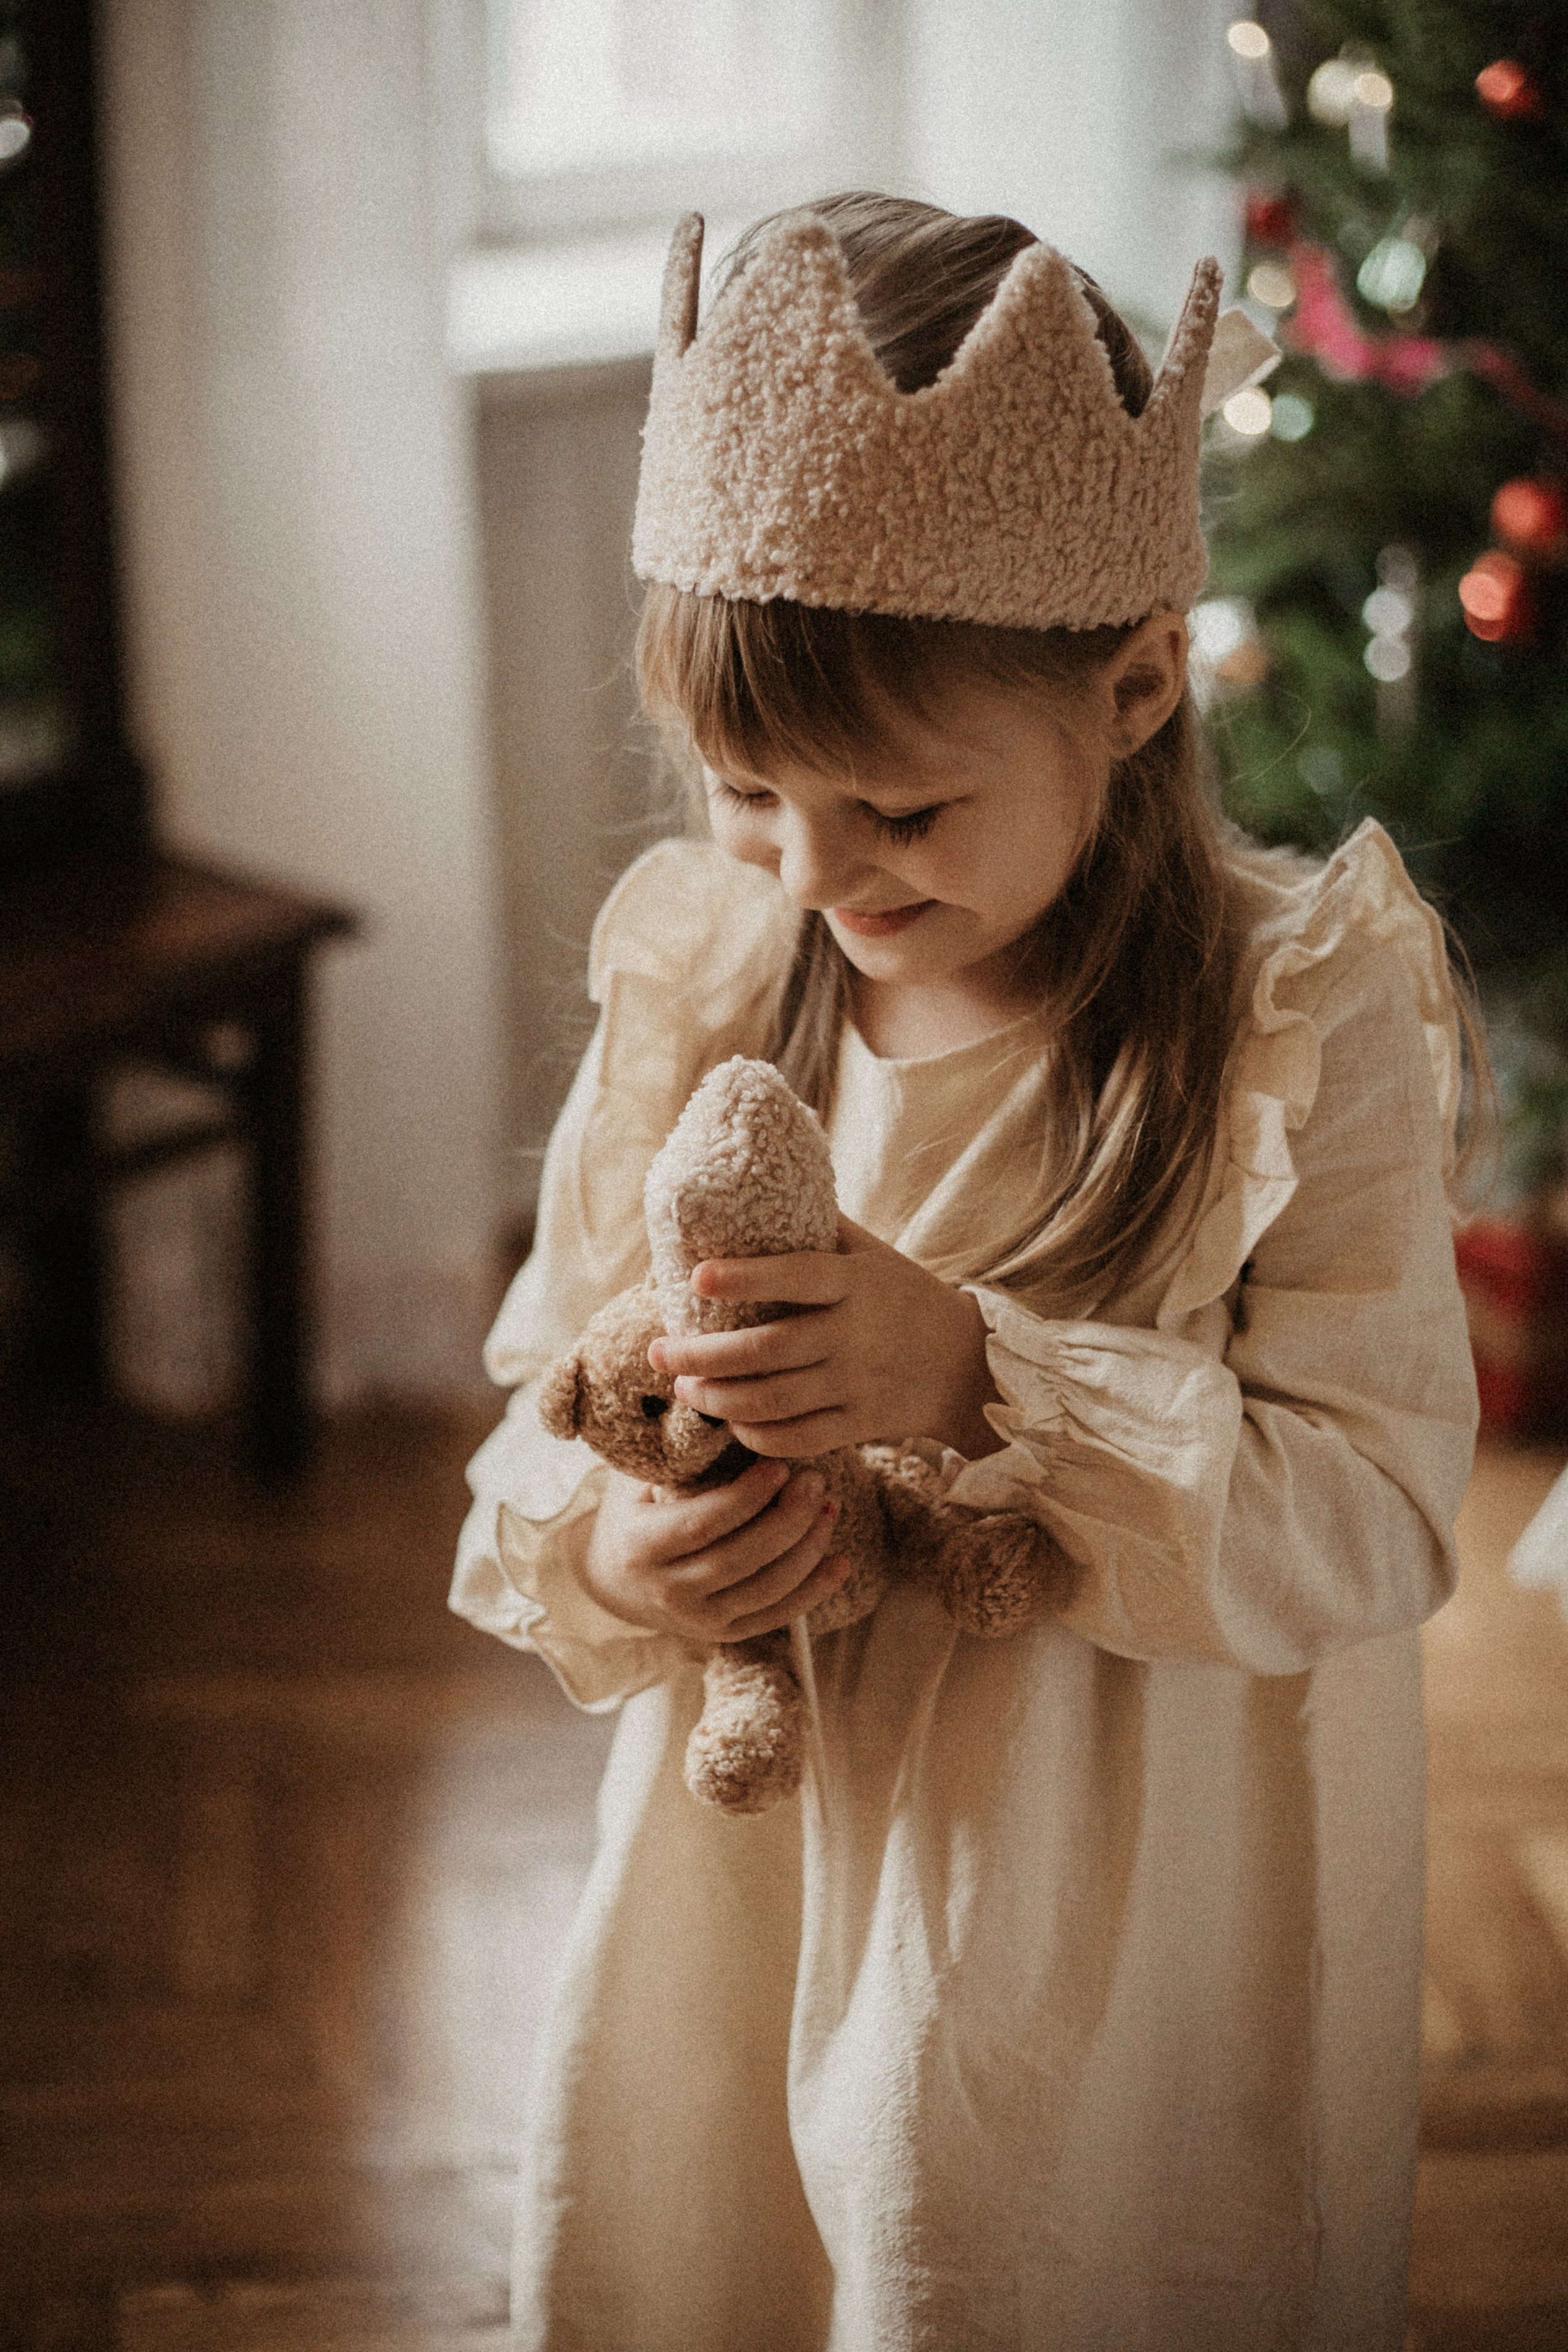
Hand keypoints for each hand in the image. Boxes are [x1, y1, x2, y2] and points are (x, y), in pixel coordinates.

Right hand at [581, 1455, 850, 1642]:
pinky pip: (775, 1617)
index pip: (702, 1524)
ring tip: (830, 1509)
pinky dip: (812, 1592)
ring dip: (807, 1550)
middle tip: (815, 1482)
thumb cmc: (633, 1514)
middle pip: (740, 1559)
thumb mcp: (635, 1483)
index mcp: (641, 1547)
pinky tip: (840, 1563)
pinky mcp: (724, 1633)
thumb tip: (721, 1411)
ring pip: (765, 1590)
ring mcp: (698, 1619)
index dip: (747, 1497)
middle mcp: (668, 1591)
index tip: (780, 1467)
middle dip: (787, 1519)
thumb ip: (672, 1458)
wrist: (612, 1581)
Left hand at [649, 1215, 1002, 1460]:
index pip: (796, 1276)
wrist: (967, 1365)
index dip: (745, 1277)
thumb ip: (823, 1230)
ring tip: (685, 1389)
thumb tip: (756, 1193)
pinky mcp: (861, 1425)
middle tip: (660, 1353)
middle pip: (767, 1350)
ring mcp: (857, 1384)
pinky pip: (798, 1437)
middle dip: (703, 1357)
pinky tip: (730, 1424)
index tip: (696, 1277)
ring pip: (774, 1400)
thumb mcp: (873, 1255)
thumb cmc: (905, 1297)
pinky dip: (756, 1436)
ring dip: (719, 1399)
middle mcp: (854, 1334)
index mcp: (855, 1283)